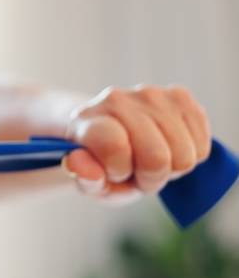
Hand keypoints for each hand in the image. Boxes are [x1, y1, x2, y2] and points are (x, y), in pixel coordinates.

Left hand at [62, 85, 210, 202]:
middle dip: (150, 177)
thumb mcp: (91, 183)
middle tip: (137, 172)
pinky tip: (169, 148)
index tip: (114, 172)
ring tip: (151, 159)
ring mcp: (149, 94)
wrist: (118, 136)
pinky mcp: (179, 96)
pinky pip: (201, 145)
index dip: (120, 171)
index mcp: (86, 120)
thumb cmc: (104, 165)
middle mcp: (115, 99)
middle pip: (157, 157)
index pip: (114, 147)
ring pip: (183, 154)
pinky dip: (189, 156)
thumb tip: (77, 162)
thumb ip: (84, 178)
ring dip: (171, 168)